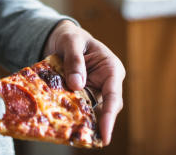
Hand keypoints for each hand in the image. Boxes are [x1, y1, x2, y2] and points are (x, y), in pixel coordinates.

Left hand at [42, 20, 125, 144]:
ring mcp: (97, 90)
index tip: (105, 134)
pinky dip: (75, 116)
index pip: (113, 95)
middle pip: (106, 108)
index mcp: (111, 68)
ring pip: (94, 112)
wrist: (62, 38)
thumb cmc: (71, 37)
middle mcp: (108, 82)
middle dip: (97, 123)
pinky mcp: (85, 96)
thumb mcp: (71, 42)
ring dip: (84, 120)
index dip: (109, 116)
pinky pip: (82, 109)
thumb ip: (74, 61)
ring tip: (73, 133)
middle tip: (84, 137)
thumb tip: (77, 85)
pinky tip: (65, 123)